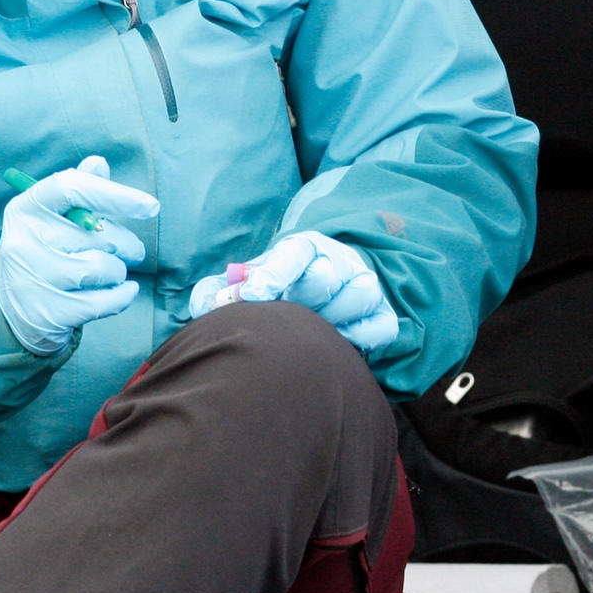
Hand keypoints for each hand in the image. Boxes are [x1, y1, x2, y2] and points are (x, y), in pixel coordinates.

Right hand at [0, 157, 156, 356]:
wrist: (10, 308)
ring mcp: (34, 278)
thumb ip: (80, 191)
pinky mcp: (48, 313)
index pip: (72, 188)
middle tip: (130, 250)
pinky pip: (107, 300)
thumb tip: (99, 163)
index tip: (151, 206)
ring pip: (105, 267)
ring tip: (109, 273)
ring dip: (119, 271)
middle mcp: (24, 240)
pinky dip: (123, 296)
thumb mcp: (53, 218)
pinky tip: (122, 291)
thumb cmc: (45, 251)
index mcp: (26, 208)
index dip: (116, 194)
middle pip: (99, 233)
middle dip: (126, 244)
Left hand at [194, 230, 398, 355]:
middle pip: (323, 277)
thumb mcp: (244, 282)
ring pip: (357, 296)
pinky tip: (335, 344)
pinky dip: (359, 339)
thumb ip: (216, 291)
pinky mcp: (382, 313)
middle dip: (299, 301)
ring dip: (330, 320)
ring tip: (308, 332)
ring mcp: (364, 284)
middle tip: (281, 319)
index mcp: (303, 247)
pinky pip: (379, 328)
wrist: (320, 290)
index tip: (250, 298)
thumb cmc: (275, 290)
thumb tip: (210, 307)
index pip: (293, 252)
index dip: (272, 276)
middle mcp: (338, 260)